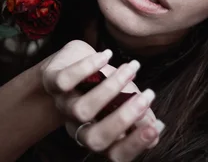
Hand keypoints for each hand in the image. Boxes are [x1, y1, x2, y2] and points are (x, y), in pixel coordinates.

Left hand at [40, 40, 164, 160]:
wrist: (67, 62)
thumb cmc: (99, 84)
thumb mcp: (122, 99)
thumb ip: (138, 115)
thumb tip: (156, 128)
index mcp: (97, 134)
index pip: (115, 153)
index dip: (135, 144)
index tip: (156, 125)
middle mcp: (78, 125)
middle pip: (95, 139)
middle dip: (124, 120)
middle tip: (147, 97)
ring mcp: (63, 105)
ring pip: (82, 110)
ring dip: (111, 89)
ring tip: (131, 70)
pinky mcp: (52, 82)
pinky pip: (65, 81)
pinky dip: (87, 67)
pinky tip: (107, 56)